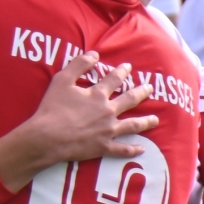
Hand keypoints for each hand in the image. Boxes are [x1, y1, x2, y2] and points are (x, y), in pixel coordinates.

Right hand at [0, 53, 160, 191]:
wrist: (47, 137)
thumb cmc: (53, 109)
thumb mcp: (62, 80)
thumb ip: (78, 64)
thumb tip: (95, 54)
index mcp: (98, 95)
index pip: (114, 79)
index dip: (122, 71)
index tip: (128, 67)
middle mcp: (107, 112)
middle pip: (129, 100)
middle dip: (141, 92)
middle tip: (149, 88)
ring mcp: (108, 131)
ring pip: (132, 125)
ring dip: (146, 121)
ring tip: (156, 119)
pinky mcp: (103, 147)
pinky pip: (122, 149)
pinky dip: (133, 149)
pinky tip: (142, 149)